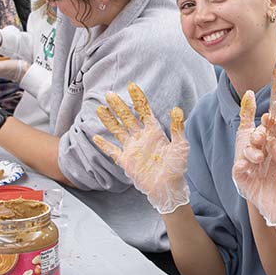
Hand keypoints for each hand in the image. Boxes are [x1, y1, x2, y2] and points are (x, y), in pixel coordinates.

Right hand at [92, 82, 189, 213]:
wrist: (169, 188)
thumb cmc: (177, 167)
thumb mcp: (181, 146)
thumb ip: (177, 128)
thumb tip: (177, 109)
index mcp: (155, 131)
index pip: (144, 111)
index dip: (138, 98)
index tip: (131, 86)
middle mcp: (141, 137)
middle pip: (127, 118)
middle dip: (119, 106)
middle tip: (110, 94)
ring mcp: (132, 149)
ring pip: (118, 131)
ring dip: (109, 121)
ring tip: (99, 109)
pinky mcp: (126, 161)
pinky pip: (112, 151)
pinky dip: (104, 145)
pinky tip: (95, 137)